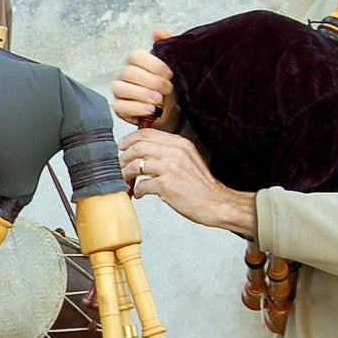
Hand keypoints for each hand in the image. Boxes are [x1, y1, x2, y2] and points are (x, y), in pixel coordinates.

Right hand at [111, 29, 178, 128]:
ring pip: (120, 88)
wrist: (171, 110)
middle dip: (152, 81)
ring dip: (143, 94)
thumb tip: (158, 32)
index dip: (153, 64)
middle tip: (167, 88)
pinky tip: (150, 109)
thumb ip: (167, 45)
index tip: (169, 73)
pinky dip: (136, 108)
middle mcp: (125, 75)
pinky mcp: (120, 108)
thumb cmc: (168, 87)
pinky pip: (120, 107)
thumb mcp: (172, 64)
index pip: (135, 56)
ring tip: (159, 99)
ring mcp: (120, 91)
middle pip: (129, 73)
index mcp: (136, 62)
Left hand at [118, 128, 256, 238]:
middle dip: (124, 156)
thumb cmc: (201, 185)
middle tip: (120, 164)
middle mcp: (175, 152)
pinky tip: (140, 194)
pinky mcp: (166, 186)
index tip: (122, 146)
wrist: (217, 203)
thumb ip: (170, 152)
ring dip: (127, 173)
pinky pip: (142, 185)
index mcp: (180, 143)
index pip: (147, 133)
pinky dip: (138, 190)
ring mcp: (170, 168)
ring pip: (137, 165)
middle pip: (138, 146)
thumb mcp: (188, 159)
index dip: (130, 139)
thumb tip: (146, 152)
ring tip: (126, 179)